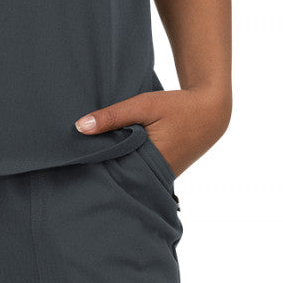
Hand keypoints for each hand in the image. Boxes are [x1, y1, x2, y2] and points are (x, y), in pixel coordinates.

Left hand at [74, 87, 231, 177]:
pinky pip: (140, 170)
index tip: (72, 162)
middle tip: (73, 163)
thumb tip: (79, 127)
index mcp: (152, 164)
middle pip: (120, 177)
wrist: (210, 111)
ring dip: (115, 165)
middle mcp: (157, 177)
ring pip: (130, 174)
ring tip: (89, 158)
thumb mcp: (143, 105)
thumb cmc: (177, 106)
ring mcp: (162, 176)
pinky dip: (127, 162)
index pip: (114, 174)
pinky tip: (112, 152)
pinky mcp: (164, 171)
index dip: (94, 168)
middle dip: (101, 170)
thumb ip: (113, 116)